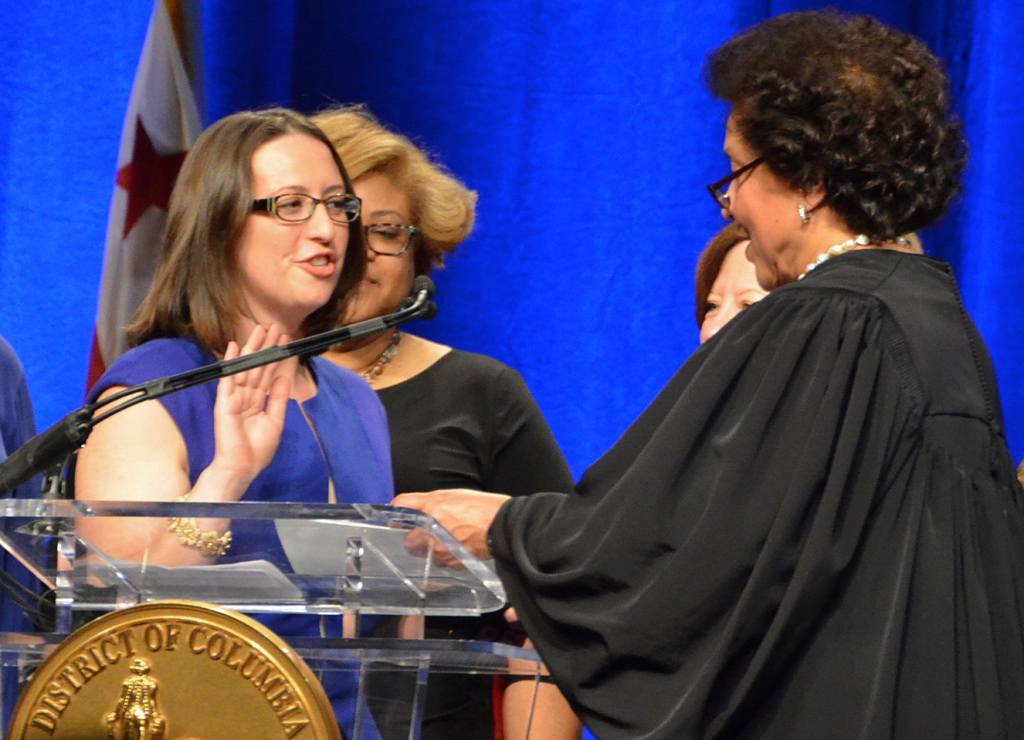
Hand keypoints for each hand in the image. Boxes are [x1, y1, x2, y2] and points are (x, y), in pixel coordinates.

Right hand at [207, 325, 296, 496]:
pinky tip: (234, 347)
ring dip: (252, 348)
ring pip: (245, 367)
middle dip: (266, 346)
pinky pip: (228, 378)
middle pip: (257, 366)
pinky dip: (231, 362)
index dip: (275, 357)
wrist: (242, 466)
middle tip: (275, 326)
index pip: (268, 374)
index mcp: (258, 401)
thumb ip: (278, 399)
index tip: (284, 340)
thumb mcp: (275, 421)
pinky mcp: (225, 401)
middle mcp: (246, 396)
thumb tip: (283, 378)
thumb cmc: (258, 449)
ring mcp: (234, 397)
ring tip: (260, 329)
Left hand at [392, 489, 510, 560]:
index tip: (396, 520)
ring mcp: (439, 549)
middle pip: (409, 541)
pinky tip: (460, 548)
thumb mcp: (454, 495)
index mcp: (431, 507)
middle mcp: (430, 530)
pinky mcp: (451, 562)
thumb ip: (430, 502)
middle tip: (431, 535)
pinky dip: (448, 557)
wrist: (504, 526)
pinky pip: (443, 562)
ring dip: (434, 550)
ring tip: (452, 541)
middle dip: (417, 540)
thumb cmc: (482, 507)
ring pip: (427, 554)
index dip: (396, 513)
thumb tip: (413, 509)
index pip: (401, 504)